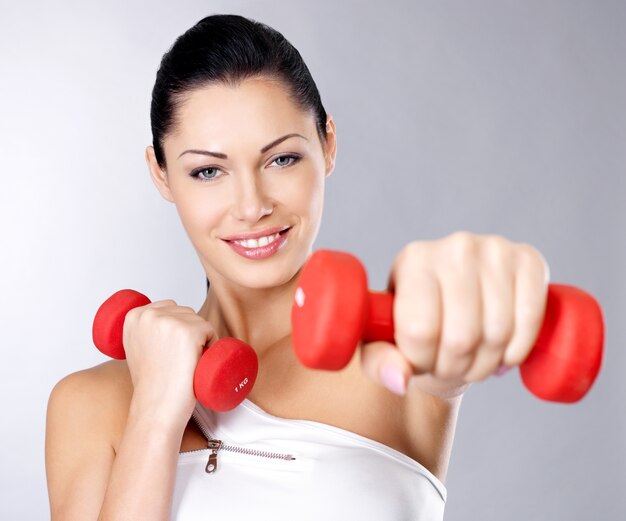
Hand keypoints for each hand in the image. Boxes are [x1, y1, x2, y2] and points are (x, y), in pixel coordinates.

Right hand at [122, 300, 217, 425]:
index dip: (176, 327)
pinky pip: (210, 330)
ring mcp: (170, 322)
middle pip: (185, 312)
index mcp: (135, 316)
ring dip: (200, 339)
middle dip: (189, 332)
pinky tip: (197, 360)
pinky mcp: (189, 332)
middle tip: (176, 360)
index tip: (169, 349)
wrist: (157, 407)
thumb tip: (162, 322)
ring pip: (199, 321)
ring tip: (184, 362)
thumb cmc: (151, 383)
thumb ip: (145, 329)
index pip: (169, 306)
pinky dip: (212, 344)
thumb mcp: (137, 347)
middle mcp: (150, 315)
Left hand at [360, 231, 549, 396]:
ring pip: (497, 334)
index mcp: (413, 260)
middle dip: (454, 368)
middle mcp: (454, 247)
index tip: (419, 360)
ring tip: (472, 360)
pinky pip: (530, 320)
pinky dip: (517, 350)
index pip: (418, 330)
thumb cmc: (415, 324)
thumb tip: (401, 379)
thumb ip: (379, 362)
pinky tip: (502, 352)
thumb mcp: (384, 342)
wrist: (458, 303)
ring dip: (486, 364)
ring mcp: (495, 250)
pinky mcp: (529, 260)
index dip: (420, 361)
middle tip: (449, 366)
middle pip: (460, 337)